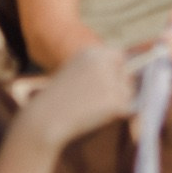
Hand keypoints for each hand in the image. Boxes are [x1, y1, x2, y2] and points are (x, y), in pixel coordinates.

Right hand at [18, 42, 134, 146]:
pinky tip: (93, 117)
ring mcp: (110, 80)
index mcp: (90, 53)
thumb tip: (127, 75)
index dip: (118, 71)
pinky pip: (124, 109)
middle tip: (95, 102)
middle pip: (126, 75)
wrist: (45, 119)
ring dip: (115, 103)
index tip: (116, 83)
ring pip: (127, 93)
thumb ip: (96, 71)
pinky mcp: (116, 100)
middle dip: (119, 88)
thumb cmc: (56, 102)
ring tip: (89, 110)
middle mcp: (103, 62)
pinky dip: (113, 116)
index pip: (118, 56)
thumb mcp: (73, 75)